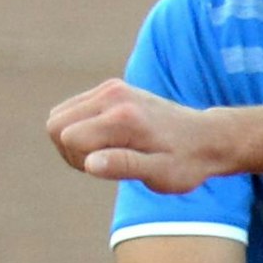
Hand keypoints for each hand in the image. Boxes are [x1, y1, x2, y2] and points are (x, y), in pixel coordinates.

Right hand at [46, 79, 228, 193]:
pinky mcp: (111, 89)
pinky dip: (80, 129)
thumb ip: (124, 166)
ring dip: (73, 141)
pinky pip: (71, 111)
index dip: (80, 162)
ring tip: (110, 152)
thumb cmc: (186, 162)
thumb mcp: (161, 174)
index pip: (68, 138)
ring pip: (59, 117)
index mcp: (124, 117)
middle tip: (107, 162)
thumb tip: (90, 163)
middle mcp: (114, 95)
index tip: (110, 168)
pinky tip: (109, 140)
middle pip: (55, 125)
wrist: (207, 137)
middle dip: (71, 151)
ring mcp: (111, 88)